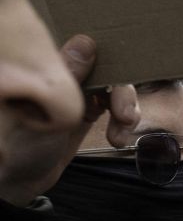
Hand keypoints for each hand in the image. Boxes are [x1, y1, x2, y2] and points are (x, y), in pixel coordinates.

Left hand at [0, 35, 136, 205]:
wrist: (18, 178)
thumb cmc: (20, 144)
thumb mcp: (46, 112)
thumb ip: (68, 77)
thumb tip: (86, 42)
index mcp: (47, 67)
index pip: (84, 48)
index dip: (110, 58)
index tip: (118, 81)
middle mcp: (63, 74)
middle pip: (108, 68)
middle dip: (122, 94)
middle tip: (125, 117)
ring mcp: (76, 92)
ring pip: (115, 88)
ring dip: (127, 109)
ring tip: (121, 135)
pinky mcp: (85, 109)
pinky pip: (114, 106)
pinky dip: (122, 121)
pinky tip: (118, 139)